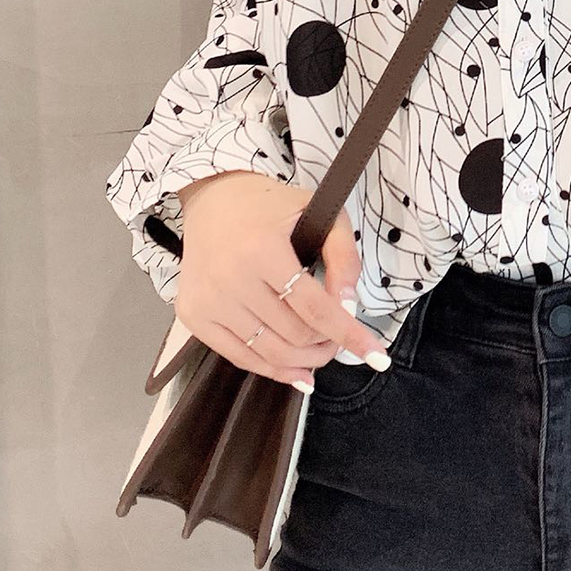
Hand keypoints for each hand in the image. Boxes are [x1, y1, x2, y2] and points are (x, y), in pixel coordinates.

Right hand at [171, 170, 389, 388]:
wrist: (212, 198)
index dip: (349, 334)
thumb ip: (343, 254)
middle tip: (341, 339)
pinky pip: (239, 357)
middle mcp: (231, 278)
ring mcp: (208, 301)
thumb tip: (349, 304)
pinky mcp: (193, 315)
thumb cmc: (269, 205)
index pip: (314, 307)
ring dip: (305, 361)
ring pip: (269, 352)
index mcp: (263, 250)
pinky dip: (272, 370)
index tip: (377, 356)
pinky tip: (297, 373)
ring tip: (322, 354)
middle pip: (294, 334)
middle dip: (328, 344)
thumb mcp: (317, 211)